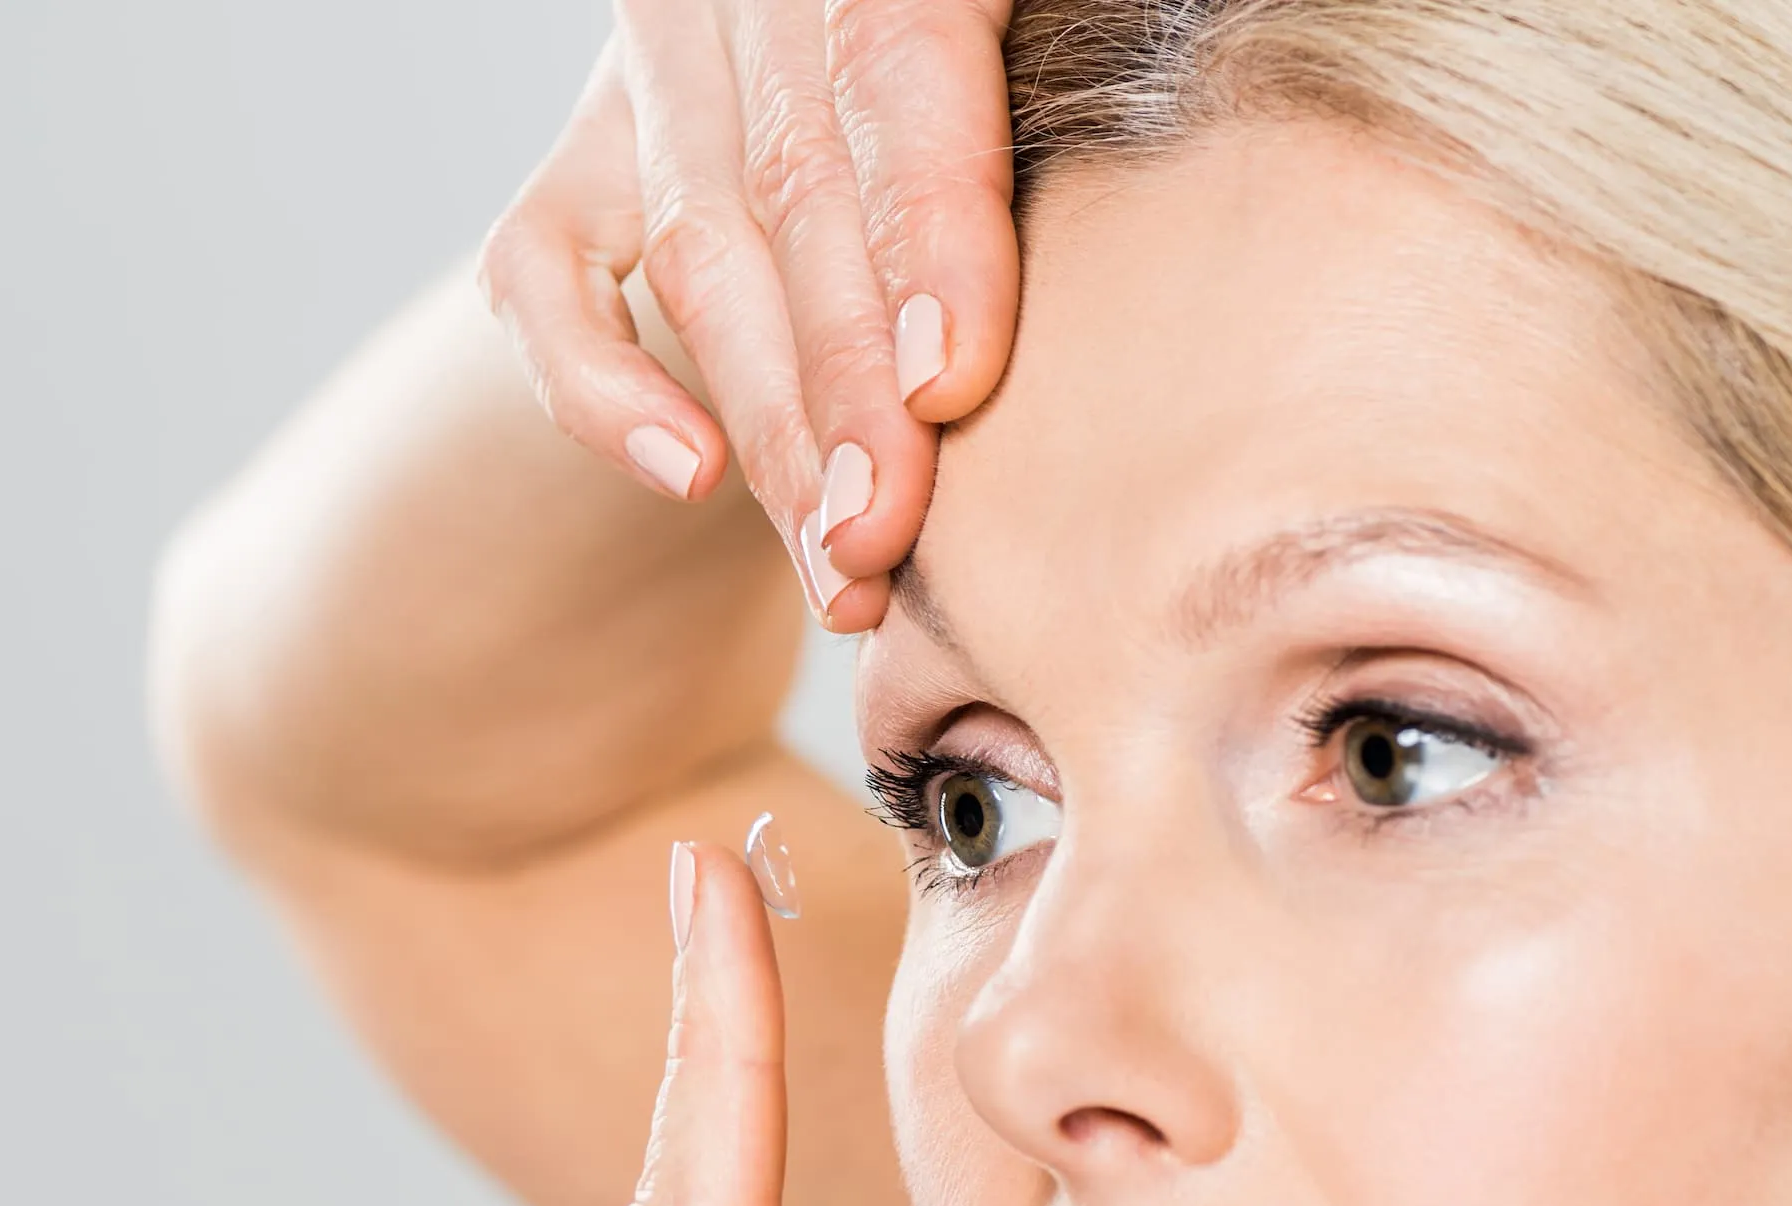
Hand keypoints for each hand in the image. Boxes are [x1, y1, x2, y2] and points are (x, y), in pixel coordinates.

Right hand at [477, 2, 1019, 630]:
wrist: (866, 67)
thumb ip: (1073, 96)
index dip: (927, 228)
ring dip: (770, 428)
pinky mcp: (578, 166)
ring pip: (696, 251)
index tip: (954, 382)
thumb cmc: (1038, 84)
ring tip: (840, 564)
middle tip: (888, 537)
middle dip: (844, 384)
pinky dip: (603, 385)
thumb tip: (1248, 93)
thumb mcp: (1070, 55)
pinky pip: (543, 278)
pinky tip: (687, 479)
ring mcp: (650, 78)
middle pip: (794, 189)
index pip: (899, 69)